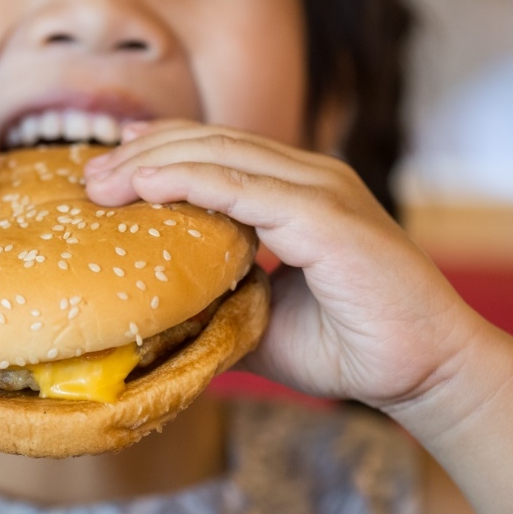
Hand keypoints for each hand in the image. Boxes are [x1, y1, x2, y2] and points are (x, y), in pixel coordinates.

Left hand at [83, 120, 475, 409]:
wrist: (424, 372)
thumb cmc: (351, 347)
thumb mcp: (263, 318)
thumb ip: (219, 298)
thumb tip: (162, 308)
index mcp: (297, 191)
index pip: (215, 151)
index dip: (156, 153)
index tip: (104, 171)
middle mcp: (308, 177)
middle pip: (208, 141)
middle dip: (141, 152)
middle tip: (87, 175)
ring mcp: (320, 189)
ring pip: (219, 154)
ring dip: (151, 162)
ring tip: (100, 182)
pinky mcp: (326, 215)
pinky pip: (243, 186)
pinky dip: (189, 180)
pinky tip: (145, 187)